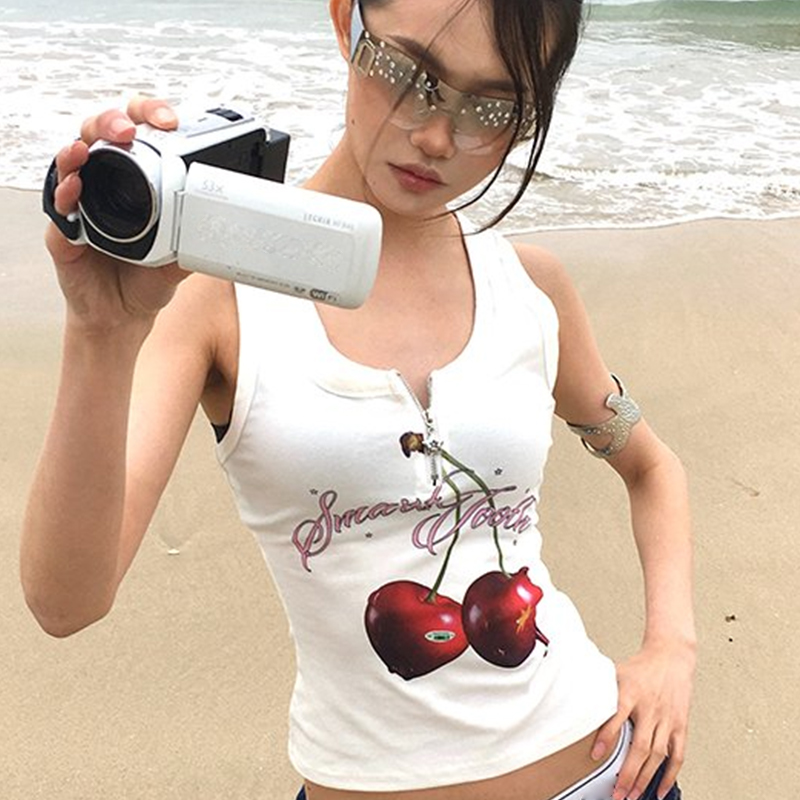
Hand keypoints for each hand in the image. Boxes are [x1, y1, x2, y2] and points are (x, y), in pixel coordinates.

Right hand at [46, 96, 188, 334]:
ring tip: (94, 145)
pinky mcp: (64, 230)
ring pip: (73, 158)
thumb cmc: (145, 280)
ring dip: (83, 145)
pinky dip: (65, 192)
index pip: (139, 134)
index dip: (150, 117)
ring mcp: (82, 202)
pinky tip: (75, 186)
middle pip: (101, 134)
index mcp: (136, 181)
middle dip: (115, 121)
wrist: (124, 315)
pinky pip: (59, 205)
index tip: (169, 121)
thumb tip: (223, 229)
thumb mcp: (180, 259)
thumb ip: (195, 241)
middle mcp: (106, 183)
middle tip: (131, 129)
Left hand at [592, 639, 694, 799]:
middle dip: (628, 774)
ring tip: (632, 795)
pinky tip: (659, 789)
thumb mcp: (615, 673)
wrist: (671, 656)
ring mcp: (668, 719)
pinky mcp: (680, 725)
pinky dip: (669, 775)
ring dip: (645, 779)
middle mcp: (651, 708)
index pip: (617, 716)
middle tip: (617, 794)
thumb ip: (600, 691)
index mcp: (631, 693)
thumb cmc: (640, 667)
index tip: (594, 755)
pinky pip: (677, 754)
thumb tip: (573, 702)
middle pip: (640, 746)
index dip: (606, 737)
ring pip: (657, 755)